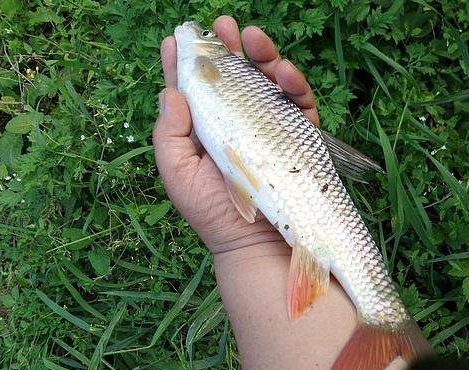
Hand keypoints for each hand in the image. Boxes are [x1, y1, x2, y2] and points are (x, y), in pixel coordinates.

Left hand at [153, 16, 318, 256]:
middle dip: (227, 48)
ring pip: (267, 82)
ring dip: (262, 55)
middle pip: (233, 78)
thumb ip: (170, 135)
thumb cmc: (211, 214)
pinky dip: (294, 84)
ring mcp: (268, 129)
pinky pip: (299, 104)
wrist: (256, 246)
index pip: (193, 91)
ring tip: (253, 36)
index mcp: (204, 131)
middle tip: (222, 24)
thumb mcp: (178, 175)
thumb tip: (171, 92)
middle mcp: (236, 124)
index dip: (183, 63)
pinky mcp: (297, 137)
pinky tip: (283, 71)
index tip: (174, 38)